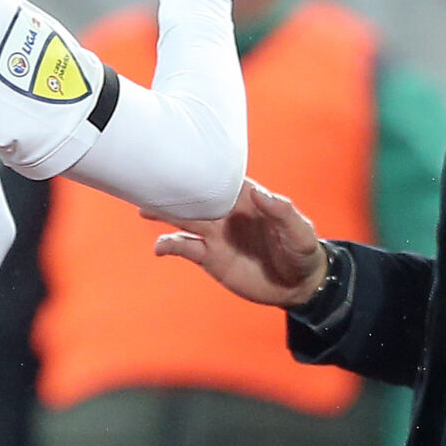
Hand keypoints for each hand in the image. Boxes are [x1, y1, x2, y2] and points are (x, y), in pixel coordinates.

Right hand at [151, 180, 324, 306]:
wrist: (298, 286)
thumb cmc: (302, 252)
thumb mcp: (300, 232)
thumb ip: (282, 211)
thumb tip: (259, 193)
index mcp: (248, 198)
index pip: (221, 178)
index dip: (203, 167)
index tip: (185, 159)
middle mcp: (227, 212)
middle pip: (196, 196)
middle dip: (174, 187)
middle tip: (149, 179)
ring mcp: (216, 234)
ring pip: (183, 219)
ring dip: (164, 213)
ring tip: (143, 208)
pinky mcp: (209, 257)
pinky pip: (185, 248)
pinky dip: (169, 246)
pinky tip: (160, 249)